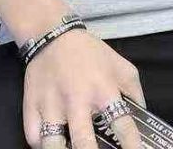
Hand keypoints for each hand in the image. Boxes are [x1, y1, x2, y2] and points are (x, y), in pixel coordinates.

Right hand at [22, 28, 146, 148]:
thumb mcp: (121, 66)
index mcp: (104, 89)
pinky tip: (54, 144)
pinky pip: (34, 138)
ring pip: (53, 146)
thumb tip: (141, 119)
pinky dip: (42, 145)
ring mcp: (51, 105)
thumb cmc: (91, 54)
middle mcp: (77, 100)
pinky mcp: (31, 107)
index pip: (122, 125)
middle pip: (84, 142)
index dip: (132, 146)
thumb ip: (134, 93)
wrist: (53, 35)